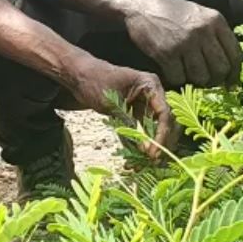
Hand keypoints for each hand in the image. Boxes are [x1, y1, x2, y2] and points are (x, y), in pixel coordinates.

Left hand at [62, 57, 177, 158]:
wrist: (78, 75)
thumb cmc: (95, 81)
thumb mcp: (112, 103)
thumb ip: (129, 123)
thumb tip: (145, 148)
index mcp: (150, 85)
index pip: (164, 113)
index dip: (161, 134)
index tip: (153, 152)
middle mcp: (152, 95)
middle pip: (164, 124)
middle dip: (159, 144)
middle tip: (151, 162)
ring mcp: (144, 105)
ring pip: (153, 131)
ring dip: (148, 149)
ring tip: (138, 166)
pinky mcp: (134, 114)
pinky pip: (140, 132)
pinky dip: (136, 146)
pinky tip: (131, 162)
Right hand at [124, 0, 241, 88]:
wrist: (142, 5)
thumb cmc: (172, 12)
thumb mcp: (199, 15)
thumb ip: (215, 35)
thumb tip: (228, 67)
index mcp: (215, 20)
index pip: (235, 54)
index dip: (234, 74)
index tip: (230, 85)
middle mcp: (203, 30)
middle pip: (220, 69)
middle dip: (214, 81)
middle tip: (206, 82)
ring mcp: (185, 42)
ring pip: (201, 77)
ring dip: (194, 81)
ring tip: (187, 74)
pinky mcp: (167, 52)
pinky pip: (179, 77)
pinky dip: (176, 79)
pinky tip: (172, 71)